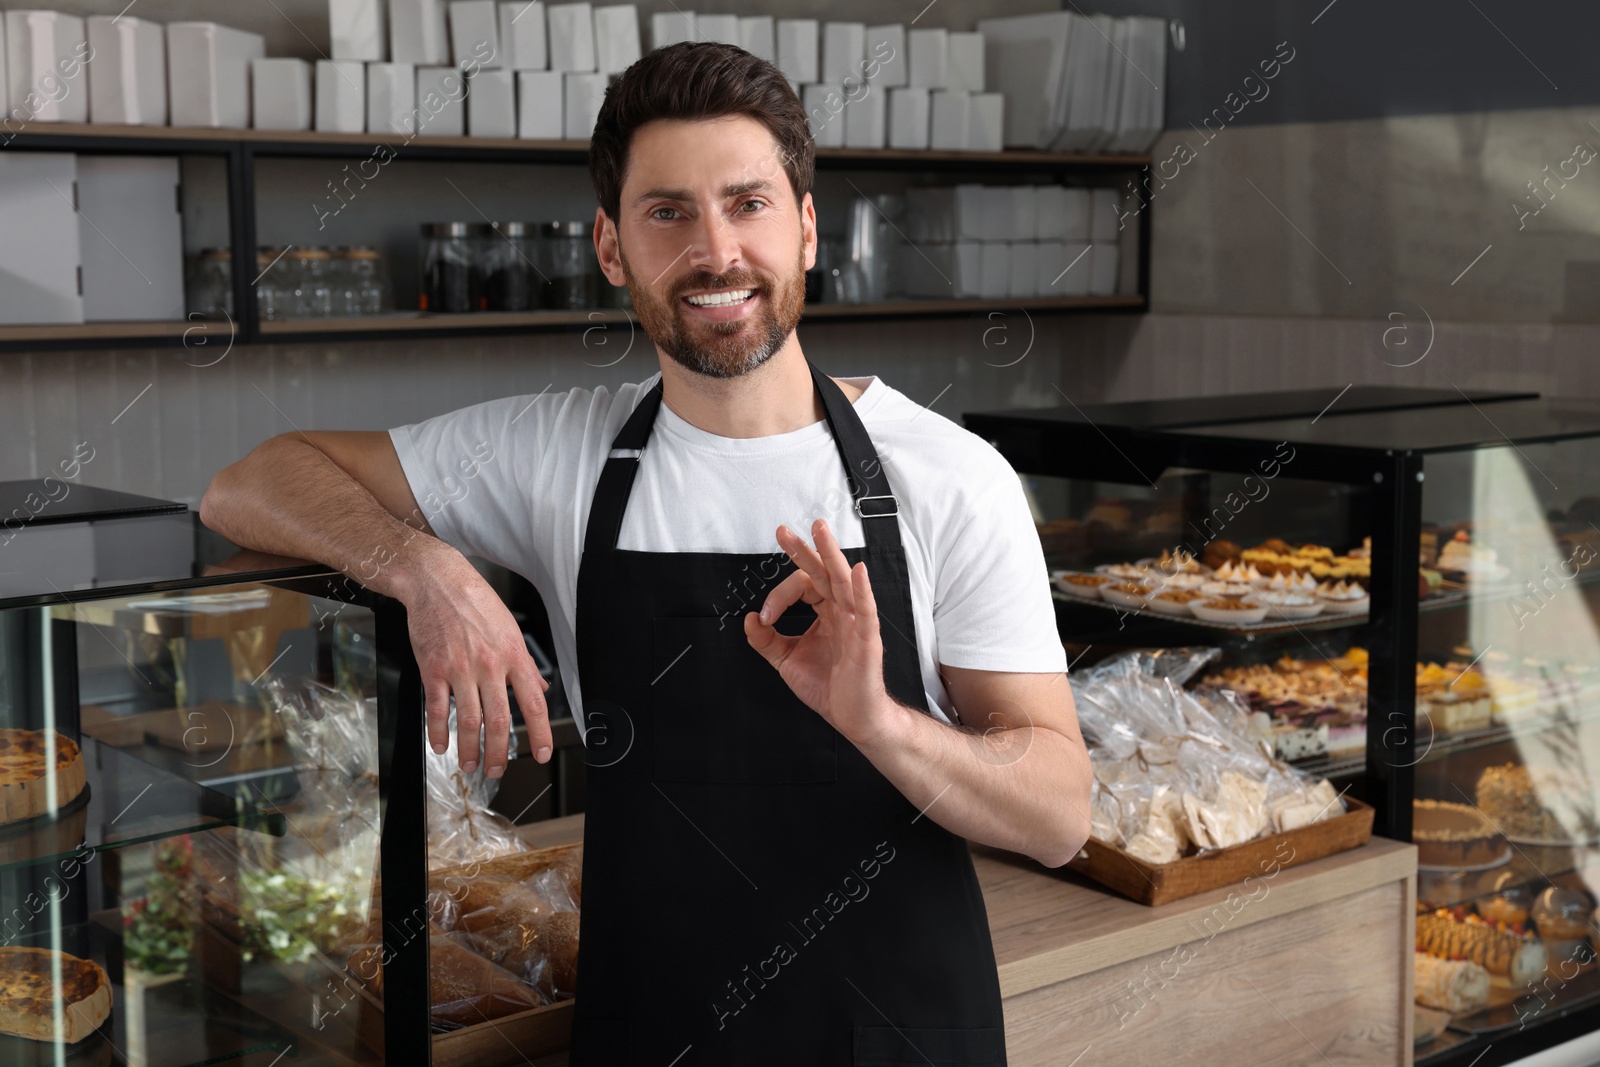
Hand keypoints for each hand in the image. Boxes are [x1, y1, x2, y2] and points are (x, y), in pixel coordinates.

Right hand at [406, 547, 551, 776]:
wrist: (436, 581)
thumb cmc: (475, 602)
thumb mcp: (510, 629)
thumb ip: (524, 665)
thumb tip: (541, 688)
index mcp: (513, 655)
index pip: (532, 702)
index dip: (540, 732)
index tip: (541, 753)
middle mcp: (489, 665)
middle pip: (500, 720)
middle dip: (500, 752)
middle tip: (498, 770)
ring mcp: (460, 669)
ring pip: (469, 720)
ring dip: (470, 749)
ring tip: (471, 764)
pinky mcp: (433, 669)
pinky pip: (437, 709)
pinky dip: (439, 732)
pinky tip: (441, 746)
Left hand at [744, 518, 903, 746]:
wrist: (851, 716)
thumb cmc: (828, 686)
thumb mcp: (786, 659)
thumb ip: (766, 639)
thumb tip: (749, 619)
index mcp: (826, 612)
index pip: (802, 586)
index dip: (779, 596)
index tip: (765, 616)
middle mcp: (842, 611)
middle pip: (823, 572)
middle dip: (805, 549)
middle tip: (783, 531)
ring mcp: (856, 623)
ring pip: (844, 581)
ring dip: (831, 554)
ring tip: (820, 531)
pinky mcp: (866, 640)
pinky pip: (866, 610)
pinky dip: (863, 590)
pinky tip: (857, 572)